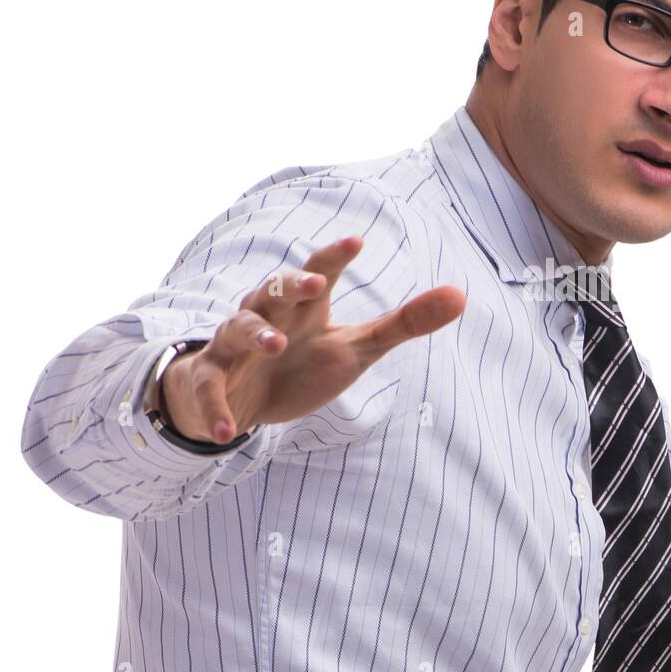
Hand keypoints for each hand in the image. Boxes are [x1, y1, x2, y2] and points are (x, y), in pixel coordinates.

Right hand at [162, 235, 465, 443]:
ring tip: (276, 346)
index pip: (318, 272)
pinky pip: (210, 390)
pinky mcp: (211, 382)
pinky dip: (218, 408)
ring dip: (255, 335)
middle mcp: (266, 318)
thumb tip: (460, 295)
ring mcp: (235, 348)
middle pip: (273, 289)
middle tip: (316, 283)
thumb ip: (405, 322)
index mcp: (304, 308)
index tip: (357, 240)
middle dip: (291, 284)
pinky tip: (230, 431)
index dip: (335, 257)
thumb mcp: (356, 346)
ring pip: (237, 328)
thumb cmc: (304, 363)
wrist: (244, 400)